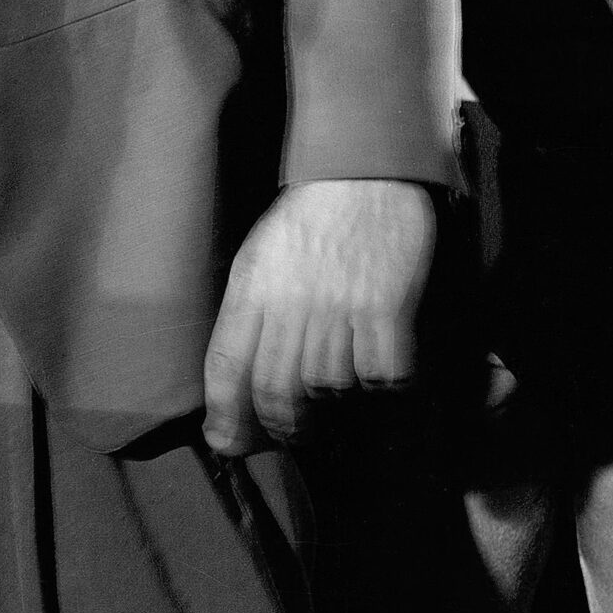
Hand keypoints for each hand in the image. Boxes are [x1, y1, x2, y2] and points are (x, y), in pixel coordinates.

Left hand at [203, 179, 435, 454]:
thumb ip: (247, 315)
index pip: (226, 369)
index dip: (225, 418)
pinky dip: (382, 387)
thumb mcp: (259, 256)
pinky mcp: (387, 307)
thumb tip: (238, 383)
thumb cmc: (309, 216)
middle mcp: (292, 302)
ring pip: (328, 389)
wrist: (364, 169)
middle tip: (295, 434)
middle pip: (276, 393)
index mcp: (253, 287)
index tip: (228, 444)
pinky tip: (380, 376)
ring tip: (339, 400)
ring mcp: (341, 306)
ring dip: (334, 404)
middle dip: (282, 428)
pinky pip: (381, 375)